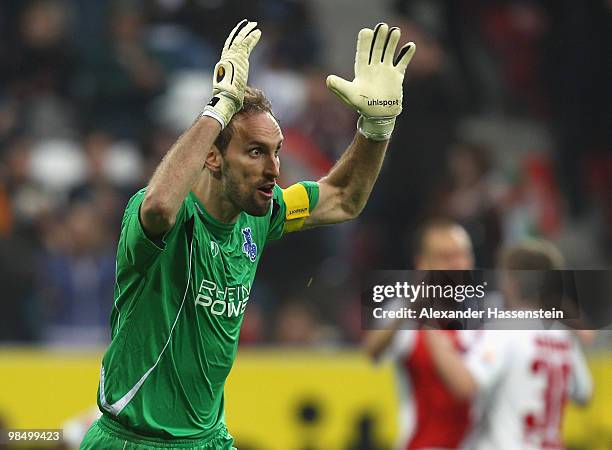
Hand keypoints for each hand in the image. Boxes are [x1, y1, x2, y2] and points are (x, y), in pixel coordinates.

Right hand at [202, 19, 260, 128]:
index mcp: (224, 66)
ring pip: (240, 40)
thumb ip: (236, 89)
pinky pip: (246, 45)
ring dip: (247, 31)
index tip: (239, 36)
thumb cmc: (228, 100)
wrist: (225, 100)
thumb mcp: (233, 92)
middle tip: (246, 24)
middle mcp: (226, 60)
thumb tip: (241, 96)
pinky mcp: (238, 60)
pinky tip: (257, 32)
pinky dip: (252, 38)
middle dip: (240, 32)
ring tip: (254, 25)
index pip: (229, 50)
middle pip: (233, 42)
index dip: (234, 41)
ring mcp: (232, 59)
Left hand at [327, 23, 414, 140]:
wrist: (378, 116)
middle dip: (379, 38)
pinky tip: (410, 45)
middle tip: (382, 26)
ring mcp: (386, 71)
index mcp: (362, 70)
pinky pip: (402, 63)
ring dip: (392, 42)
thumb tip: (328, 79)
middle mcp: (374, 67)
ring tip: (395, 31)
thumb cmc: (362, 105)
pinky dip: (406, 55)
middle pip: (377, 49)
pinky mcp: (397, 76)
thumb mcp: (349, 95)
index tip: (366, 31)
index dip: (364, 42)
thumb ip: (339, 86)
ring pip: (389, 52)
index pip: (363, 52)